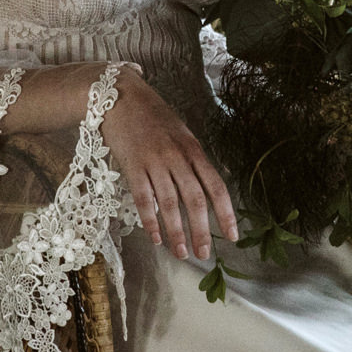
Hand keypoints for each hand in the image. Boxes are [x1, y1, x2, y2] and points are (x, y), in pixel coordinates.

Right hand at [99, 67, 237, 259]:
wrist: (120, 96)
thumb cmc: (153, 116)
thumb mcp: (182, 133)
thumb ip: (195, 159)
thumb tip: (212, 185)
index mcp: (193, 149)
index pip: (215, 185)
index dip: (225, 212)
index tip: (231, 235)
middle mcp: (177, 157)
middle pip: (194, 199)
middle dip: (201, 230)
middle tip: (204, 254)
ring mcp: (154, 161)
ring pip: (169, 203)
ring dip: (176, 231)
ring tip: (181, 252)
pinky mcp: (132, 166)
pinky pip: (143, 198)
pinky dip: (150, 221)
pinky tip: (155, 237)